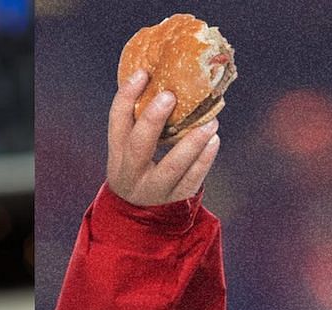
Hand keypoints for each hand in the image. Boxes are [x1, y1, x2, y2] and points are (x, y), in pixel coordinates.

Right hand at [106, 69, 221, 206]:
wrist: (137, 213)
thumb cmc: (138, 166)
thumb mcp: (128, 148)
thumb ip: (140, 121)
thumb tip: (163, 76)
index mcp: (118, 154)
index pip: (117, 122)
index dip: (127, 97)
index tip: (143, 73)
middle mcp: (132, 173)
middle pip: (139, 146)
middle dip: (153, 120)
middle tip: (170, 96)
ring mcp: (154, 189)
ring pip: (172, 167)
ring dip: (192, 143)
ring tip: (210, 122)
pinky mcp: (175, 199)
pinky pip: (192, 180)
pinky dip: (204, 159)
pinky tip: (213, 140)